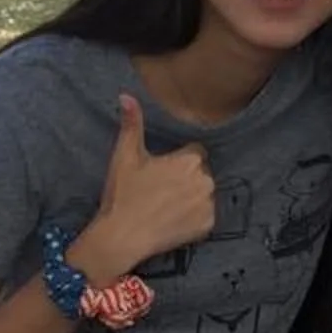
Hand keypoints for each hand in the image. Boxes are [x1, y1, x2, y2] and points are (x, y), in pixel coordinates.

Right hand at [88, 94, 216, 270]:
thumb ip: (132, 123)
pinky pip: (206, 215)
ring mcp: (208, 204)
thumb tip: (127, 96)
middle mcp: (206, 180)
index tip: (160, 172)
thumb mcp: (125, 155)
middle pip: (200, 172)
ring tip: (166, 206)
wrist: (122, 237)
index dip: (176, 161)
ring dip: (191, 197)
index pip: (194, 152)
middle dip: (185, 178)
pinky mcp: (208, 225)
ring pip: (204, 193)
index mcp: (190, 160)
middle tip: (160, 191)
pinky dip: (194, 218)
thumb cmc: (123, 194)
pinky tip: (173, 220)